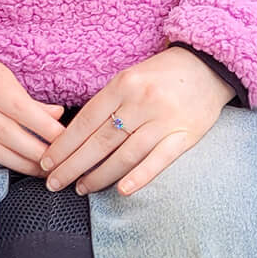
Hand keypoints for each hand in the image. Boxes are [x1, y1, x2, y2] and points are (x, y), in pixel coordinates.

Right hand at [0, 45, 65, 174]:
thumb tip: (56, 116)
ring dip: (20, 162)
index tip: (63, 141)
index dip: (43, 127)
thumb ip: (25, 97)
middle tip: (58, 163)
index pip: (17, 107)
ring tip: (41, 170)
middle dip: (36, 151)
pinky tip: (14, 164)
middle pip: (5, 131)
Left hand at [39, 48, 234, 199]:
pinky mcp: (186, 134)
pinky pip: (160, 159)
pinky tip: (122, 191)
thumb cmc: (162, 75)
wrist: (209, 66)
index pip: (86, 121)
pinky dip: (140, 177)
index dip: (64, 145)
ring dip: (100, 175)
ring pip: (125, 154)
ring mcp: (165, 119)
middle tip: (53, 183)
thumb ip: (107, 103)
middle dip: (73, 165)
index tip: (47, 162)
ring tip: (81, 189)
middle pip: (100, 141)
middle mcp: (141, 101)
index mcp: (123, 84)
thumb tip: (75, 136)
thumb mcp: (130, 78)